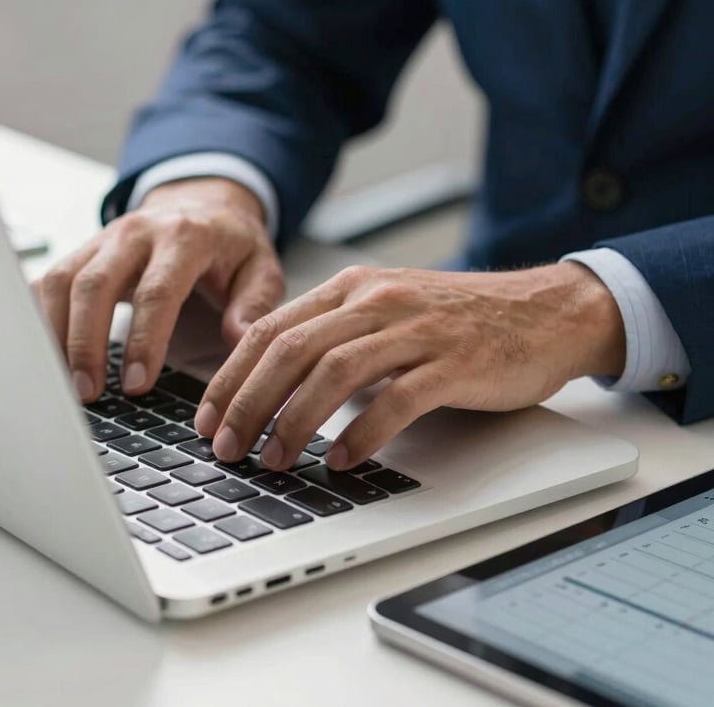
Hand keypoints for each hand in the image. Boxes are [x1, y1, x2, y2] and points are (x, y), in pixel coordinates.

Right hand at [33, 177, 284, 401]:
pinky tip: (47, 355)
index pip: (157, 290)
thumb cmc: (232, 245)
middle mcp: (138, 233)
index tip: (137, 383)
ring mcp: (105, 239)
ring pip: (64, 281)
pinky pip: (50, 280)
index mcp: (186, 237)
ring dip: (57, 334)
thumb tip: (238, 339)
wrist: (205, 204)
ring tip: (66, 384)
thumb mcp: (262, 267)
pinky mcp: (85, 251)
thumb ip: (254, 303)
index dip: (144, 339)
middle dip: (87, 342)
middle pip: (96, 284)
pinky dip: (41, 317)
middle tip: (90, 391)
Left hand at [195, 263, 624, 470]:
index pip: (271, 329)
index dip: (231, 376)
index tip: (208, 417)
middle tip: (227, 447)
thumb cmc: (458, 320)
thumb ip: (336, 335)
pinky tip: (345, 460)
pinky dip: (364, 432)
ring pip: (335, 371)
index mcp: (354, 288)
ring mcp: (417, 330)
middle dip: (248, 403)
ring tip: (275, 460)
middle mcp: (378, 301)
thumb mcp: (387, 310)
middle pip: (291, 349)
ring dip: (295, 421)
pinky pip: (398, 398)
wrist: (541, 312)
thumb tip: (275, 383)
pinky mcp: (455, 362)